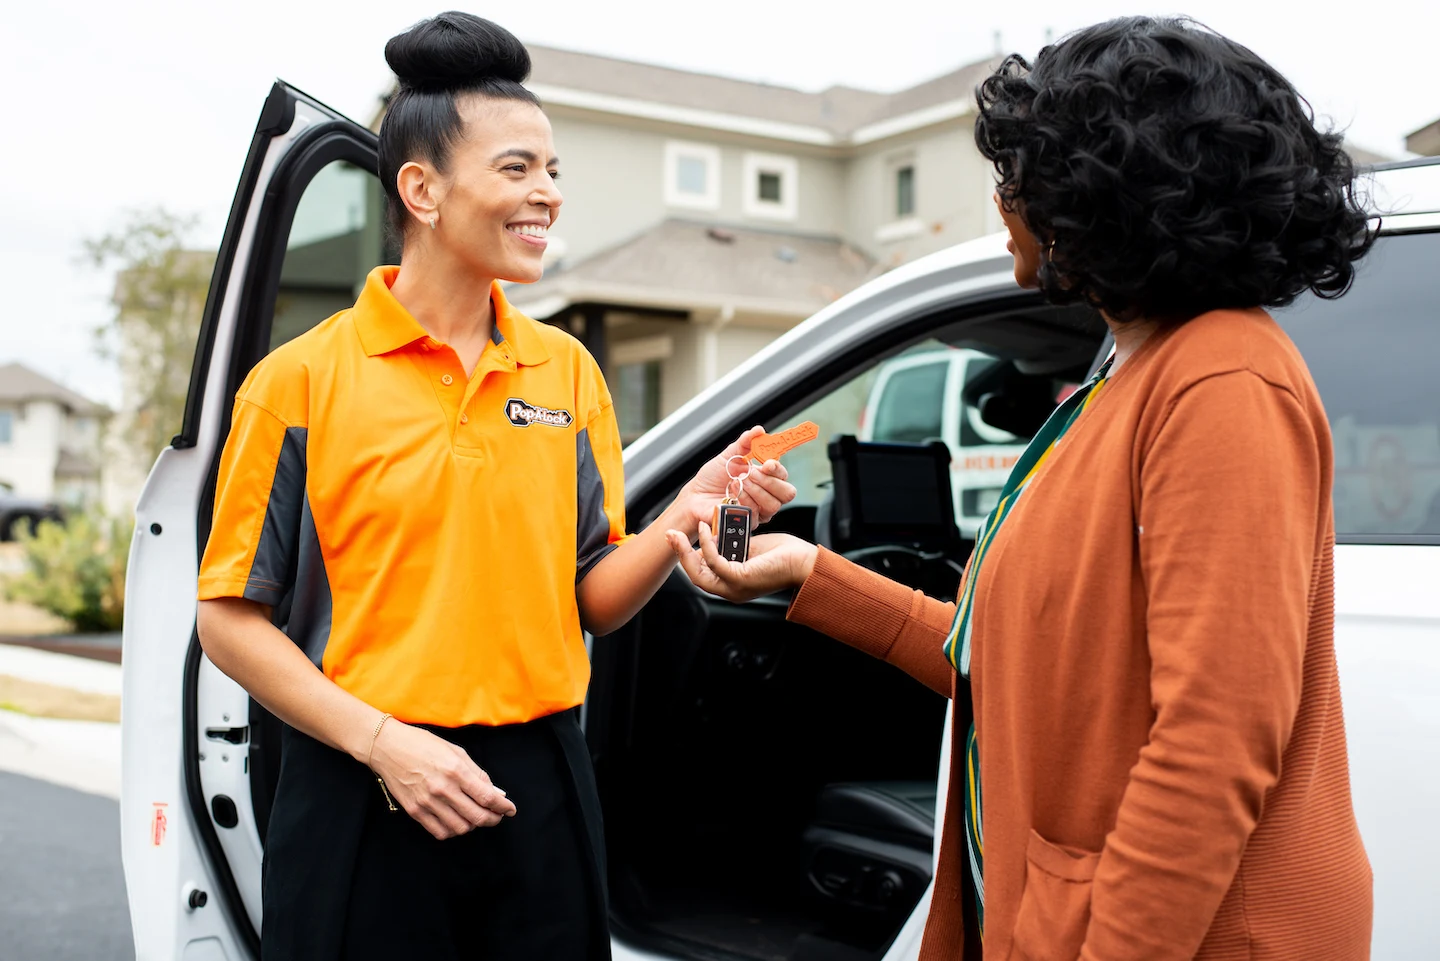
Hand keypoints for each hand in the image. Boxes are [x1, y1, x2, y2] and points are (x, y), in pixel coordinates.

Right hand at [368, 719, 516, 838]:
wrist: (388, 748)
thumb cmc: (423, 745)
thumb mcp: (456, 752)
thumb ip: (477, 774)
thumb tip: (496, 792)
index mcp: (456, 771)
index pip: (488, 798)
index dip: (503, 807)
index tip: (510, 809)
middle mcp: (443, 789)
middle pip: (477, 817)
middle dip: (493, 819)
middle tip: (496, 816)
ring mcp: (427, 802)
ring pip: (460, 828)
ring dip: (473, 825)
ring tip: (475, 817)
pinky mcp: (415, 811)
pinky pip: (440, 832)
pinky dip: (453, 831)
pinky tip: (456, 821)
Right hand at [665, 528, 818, 602]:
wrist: (805, 563)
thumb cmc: (783, 556)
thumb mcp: (749, 548)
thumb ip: (730, 546)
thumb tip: (715, 536)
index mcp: (732, 584)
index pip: (700, 574)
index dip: (686, 557)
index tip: (677, 539)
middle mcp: (730, 590)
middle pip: (694, 575)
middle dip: (679, 554)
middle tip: (670, 534)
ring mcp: (735, 588)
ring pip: (699, 573)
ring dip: (688, 551)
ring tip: (685, 531)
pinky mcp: (741, 579)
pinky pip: (715, 562)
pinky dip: (707, 545)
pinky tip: (707, 530)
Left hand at [671, 426, 797, 537]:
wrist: (696, 495)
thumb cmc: (713, 477)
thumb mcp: (729, 455)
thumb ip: (745, 443)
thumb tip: (759, 430)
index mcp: (765, 478)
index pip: (783, 475)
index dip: (778, 469)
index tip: (767, 463)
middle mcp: (766, 495)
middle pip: (786, 493)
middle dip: (768, 481)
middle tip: (750, 474)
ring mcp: (759, 510)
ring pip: (773, 505)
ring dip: (754, 491)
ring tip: (737, 483)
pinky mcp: (749, 522)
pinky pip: (756, 514)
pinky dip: (743, 501)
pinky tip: (731, 495)